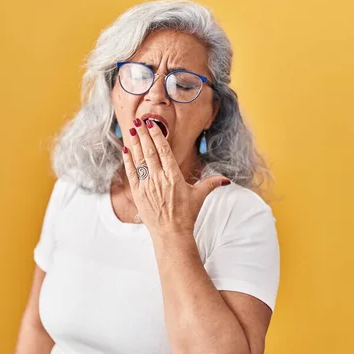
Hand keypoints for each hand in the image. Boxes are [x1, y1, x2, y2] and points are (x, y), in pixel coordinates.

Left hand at [121, 118, 230, 237]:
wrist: (171, 234)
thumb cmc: (186, 215)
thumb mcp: (199, 196)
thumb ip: (211, 183)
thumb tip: (227, 180)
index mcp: (174, 176)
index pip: (163, 150)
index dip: (157, 135)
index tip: (151, 124)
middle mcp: (159, 178)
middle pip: (150, 151)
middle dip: (144, 134)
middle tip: (139, 120)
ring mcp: (147, 185)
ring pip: (139, 159)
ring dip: (136, 143)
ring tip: (132, 129)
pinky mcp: (138, 193)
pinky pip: (132, 172)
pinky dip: (128, 160)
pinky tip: (126, 149)